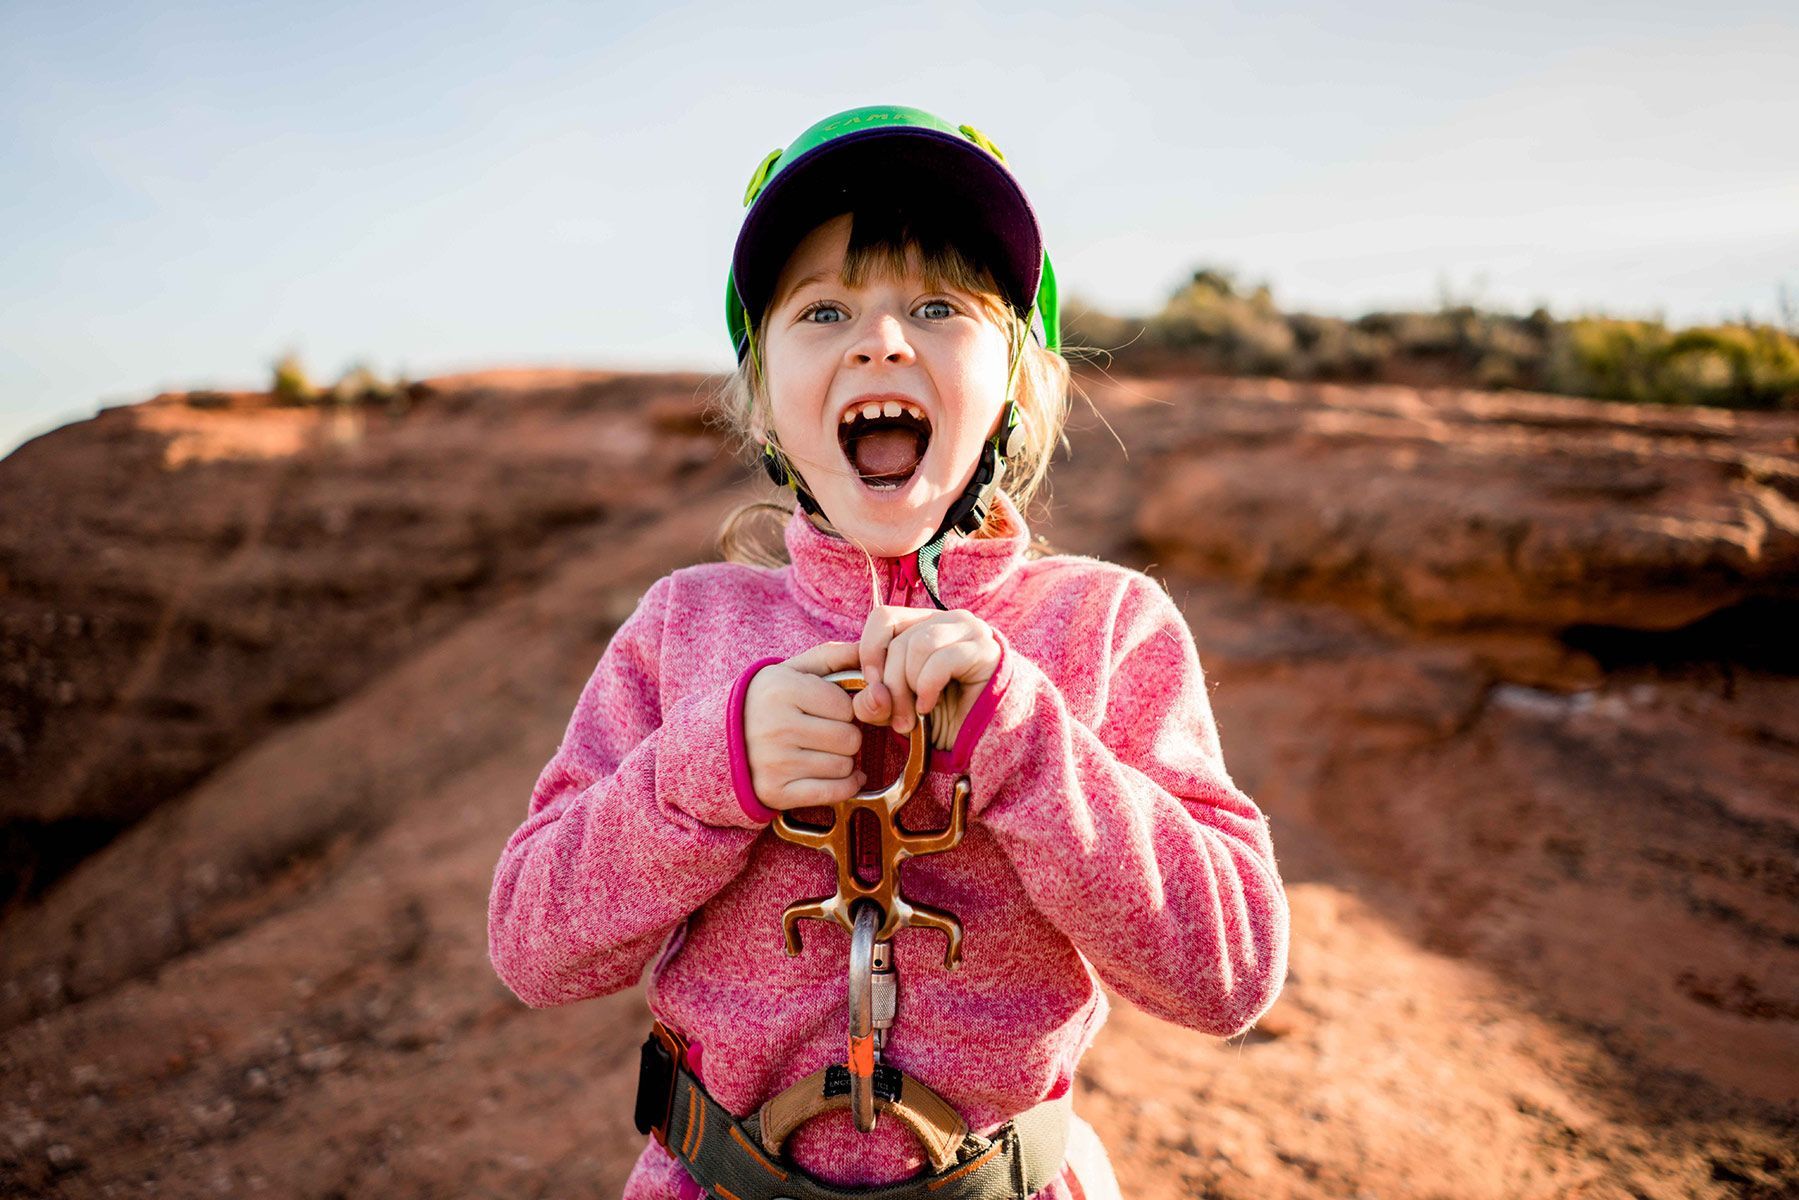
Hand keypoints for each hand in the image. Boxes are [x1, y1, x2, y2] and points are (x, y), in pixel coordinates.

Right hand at [743, 641, 865, 811]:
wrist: (721, 741)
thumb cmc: (767, 701)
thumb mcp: (792, 670)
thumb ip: (833, 657)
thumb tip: (872, 651)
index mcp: (781, 689)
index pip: (846, 706)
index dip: (844, 708)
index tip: (826, 710)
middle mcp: (776, 726)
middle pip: (850, 738)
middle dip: (846, 735)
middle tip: (826, 733)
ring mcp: (775, 763)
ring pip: (845, 766)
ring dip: (842, 761)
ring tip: (821, 751)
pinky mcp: (776, 792)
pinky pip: (834, 793)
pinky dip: (846, 786)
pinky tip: (839, 776)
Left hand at [852, 606, 1000, 747]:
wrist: (985, 739)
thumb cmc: (941, 718)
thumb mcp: (895, 709)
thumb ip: (872, 700)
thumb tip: (872, 691)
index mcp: (925, 624)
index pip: (883, 617)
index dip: (869, 651)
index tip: (873, 686)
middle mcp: (948, 620)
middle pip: (898, 640)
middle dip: (890, 685)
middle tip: (897, 719)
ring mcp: (970, 630)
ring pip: (916, 646)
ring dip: (908, 688)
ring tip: (916, 713)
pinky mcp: (985, 649)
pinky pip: (940, 661)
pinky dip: (928, 688)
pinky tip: (931, 706)